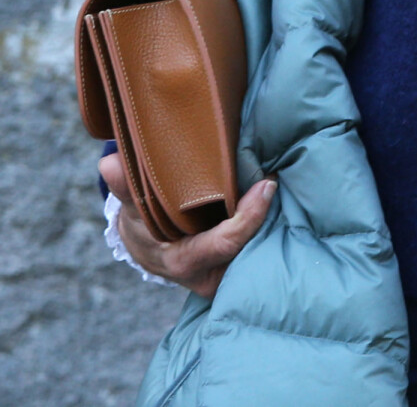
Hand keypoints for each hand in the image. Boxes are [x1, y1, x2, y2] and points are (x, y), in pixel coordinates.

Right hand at [98, 152, 275, 298]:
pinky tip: (279, 192)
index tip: (267, 184)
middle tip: (283, 175)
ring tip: (286, 179)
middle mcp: (212, 274)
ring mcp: (228, 271)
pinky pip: (262, 243)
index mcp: (185, 263)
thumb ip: (124, 186)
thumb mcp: (133, 207)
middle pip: (249, 247)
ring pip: (259, 247)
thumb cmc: (144, 225)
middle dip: (267, 216)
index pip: (225, 243)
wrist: (151, 245)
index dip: (249, 216)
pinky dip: (270, 220)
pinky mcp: (240, 262)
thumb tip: (109, 164)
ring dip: (274, 217)